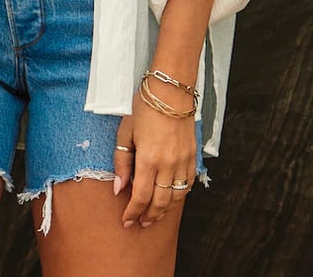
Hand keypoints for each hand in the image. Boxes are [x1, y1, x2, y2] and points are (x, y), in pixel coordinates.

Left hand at [113, 96, 196, 228]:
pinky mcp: (192, 155)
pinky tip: (172, 197)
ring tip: (155, 214)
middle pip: (160, 202)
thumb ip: (122, 161)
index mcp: (149, 159)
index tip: (126, 220)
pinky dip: (180, 194)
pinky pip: (188, 183)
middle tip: (141, 222)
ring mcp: (183, 161)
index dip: (133, 212)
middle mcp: (168, 164)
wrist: (170, 90)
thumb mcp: (126, 132)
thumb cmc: (145, 107)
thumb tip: (119, 187)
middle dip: (149, 216)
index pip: (141, 197)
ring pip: (176, 197)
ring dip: (165, 210)